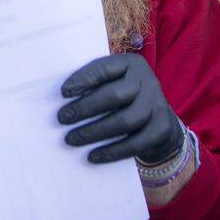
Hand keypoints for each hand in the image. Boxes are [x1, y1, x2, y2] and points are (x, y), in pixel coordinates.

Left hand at [57, 53, 184, 163]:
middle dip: (85, 108)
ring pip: (125, 120)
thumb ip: (91, 84)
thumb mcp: (110, 82)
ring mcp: (157, 104)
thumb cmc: (121, 96)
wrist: (156, 116)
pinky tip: (92, 156)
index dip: (83, 79)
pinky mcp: (162, 128)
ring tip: (72, 139)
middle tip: (62, 119)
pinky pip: (136, 143)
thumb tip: (58, 99)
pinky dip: (112, 151)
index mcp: (130, 64)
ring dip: (95, 132)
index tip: (63, 93)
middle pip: (115, 95)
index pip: (104, 69)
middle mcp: (147, 81)